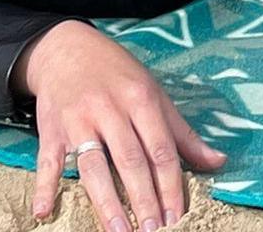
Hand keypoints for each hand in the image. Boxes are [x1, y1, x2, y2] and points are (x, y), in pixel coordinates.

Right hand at [21, 21, 225, 229]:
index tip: (178, 217)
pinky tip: (44, 212)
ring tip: (120, 231)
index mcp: (141, 100)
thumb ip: (182, 134)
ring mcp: (78, 120)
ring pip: (93, 166)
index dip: (171, 186)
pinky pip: (48, 161)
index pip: (161, 150)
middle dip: (144, 199)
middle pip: (130, 161)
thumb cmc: (118, 75)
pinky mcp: (51, 129)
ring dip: (106, 202)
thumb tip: (218, 162)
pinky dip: (44, 187)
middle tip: (154, 230)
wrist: (67, 49)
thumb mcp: (154, 94)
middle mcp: (110, 109)